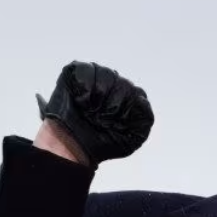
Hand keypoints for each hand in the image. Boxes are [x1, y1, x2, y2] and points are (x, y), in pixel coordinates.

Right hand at [36, 61, 153, 166]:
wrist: (71, 147)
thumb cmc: (101, 143)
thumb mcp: (133, 137)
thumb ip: (145, 117)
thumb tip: (141, 98)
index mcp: (129, 98)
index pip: (138, 94)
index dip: (126, 110)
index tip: (115, 123)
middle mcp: (114, 84)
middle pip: (123, 84)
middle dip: (112, 106)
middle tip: (99, 119)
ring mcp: (95, 77)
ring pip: (107, 74)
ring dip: (98, 96)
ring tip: (89, 110)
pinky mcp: (75, 73)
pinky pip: (86, 69)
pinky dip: (84, 88)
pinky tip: (80, 101)